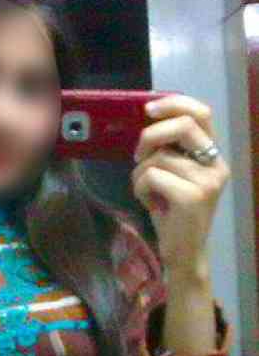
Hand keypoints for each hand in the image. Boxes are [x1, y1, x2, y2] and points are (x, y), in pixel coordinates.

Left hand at [130, 94, 230, 277]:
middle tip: (137, 156)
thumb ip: (168, 150)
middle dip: (150, 135)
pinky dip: (139, 188)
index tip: (148, 109)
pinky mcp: (192, 196)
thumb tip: (146, 122)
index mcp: (212, 155)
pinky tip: (149, 202)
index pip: (202, 113)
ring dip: (139, 173)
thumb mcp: (172, 175)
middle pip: (183, 125)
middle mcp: (217, 165)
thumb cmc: (171, 212)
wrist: (183, 252)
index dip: (174, 104)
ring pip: (159, 156)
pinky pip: (152, 176)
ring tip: (147, 191)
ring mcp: (207, 181)